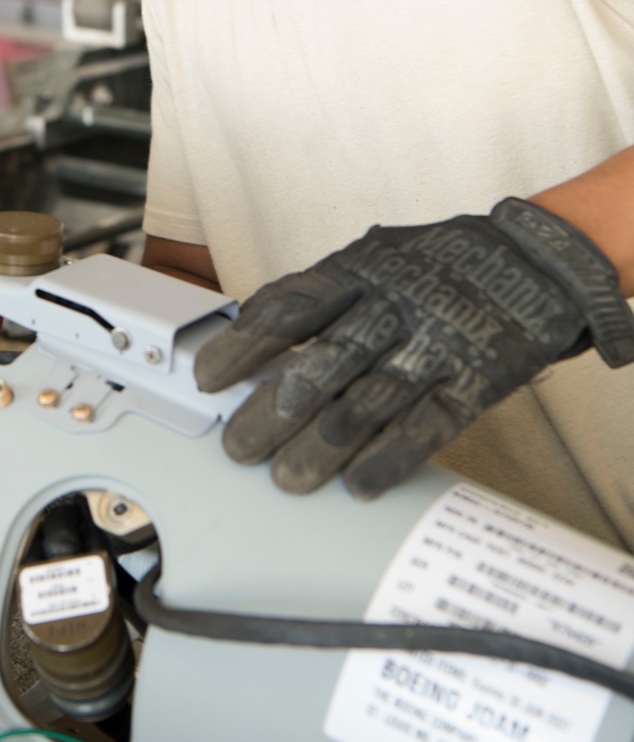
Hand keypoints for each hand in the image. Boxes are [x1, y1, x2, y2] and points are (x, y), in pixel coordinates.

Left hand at [195, 198, 633, 499]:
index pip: (289, 309)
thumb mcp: (372, 258)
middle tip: (238, 448)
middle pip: (323, 365)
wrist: (533, 261)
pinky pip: (429, 424)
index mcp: (360, 271)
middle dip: (273, 412)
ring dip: (322, 447)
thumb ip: (320, 293)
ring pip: (369, 401)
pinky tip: (360, 483)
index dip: (244, 346)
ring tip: (287, 480)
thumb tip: (249, 327)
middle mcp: (394, 307)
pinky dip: (392, 457)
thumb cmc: (436, 265)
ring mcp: (436, 344)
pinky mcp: (475, 380)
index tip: (208, 380)